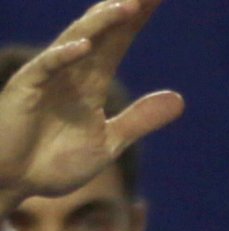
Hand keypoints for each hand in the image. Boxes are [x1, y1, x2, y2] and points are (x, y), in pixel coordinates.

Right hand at [0, 0, 180, 201]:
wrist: (14, 183)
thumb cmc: (54, 160)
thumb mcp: (108, 142)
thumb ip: (140, 119)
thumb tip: (179, 98)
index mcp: (91, 81)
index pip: (119, 41)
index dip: (138, 19)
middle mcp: (71, 71)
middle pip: (102, 33)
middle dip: (124, 10)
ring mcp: (48, 78)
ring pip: (75, 42)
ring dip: (100, 24)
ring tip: (127, 6)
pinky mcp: (26, 90)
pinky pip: (45, 68)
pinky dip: (63, 56)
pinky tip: (84, 45)